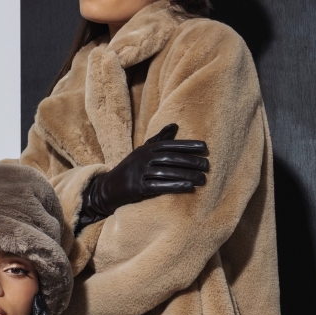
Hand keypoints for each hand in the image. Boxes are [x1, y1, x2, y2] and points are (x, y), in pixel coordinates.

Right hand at [76, 123, 207, 229]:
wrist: (108, 188)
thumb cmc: (130, 170)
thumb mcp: (142, 152)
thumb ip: (158, 140)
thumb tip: (174, 125)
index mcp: (146, 149)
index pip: (170, 145)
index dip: (188, 146)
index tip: (205, 148)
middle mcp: (142, 158)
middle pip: (171, 158)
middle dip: (191, 162)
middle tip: (207, 166)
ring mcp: (139, 173)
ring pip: (167, 172)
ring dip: (187, 175)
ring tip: (202, 179)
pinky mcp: (137, 188)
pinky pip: (159, 186)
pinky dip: (175, 186)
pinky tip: (189, 188)